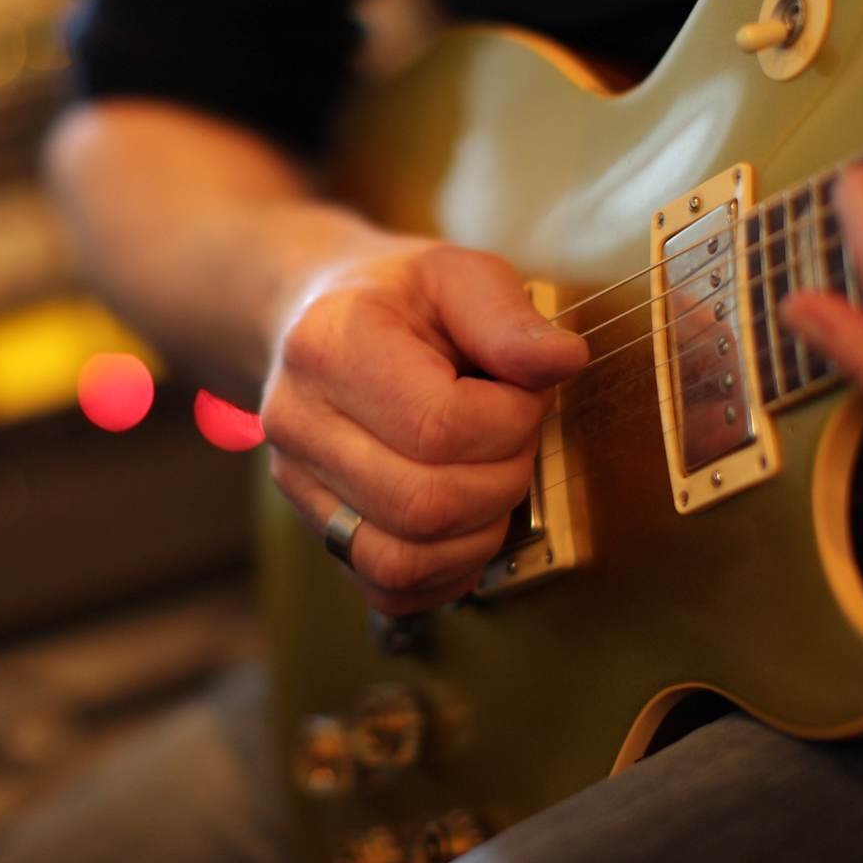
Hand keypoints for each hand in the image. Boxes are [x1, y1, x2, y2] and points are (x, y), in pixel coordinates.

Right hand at [262, 239, 586, 613]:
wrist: (318, 318)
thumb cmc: (397, 299)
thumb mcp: (457, 275)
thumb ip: (507, 317)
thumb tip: (563, 362)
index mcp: (333, 347)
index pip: (438, 427)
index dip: (509, 422)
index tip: (522, 393)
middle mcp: (300, 422)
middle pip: (424, 504)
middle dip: (501, 480)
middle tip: (512, 437)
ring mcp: (298, 483)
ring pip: (402, 559)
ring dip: (477, 534)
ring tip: (490, 478)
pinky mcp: (315, 528)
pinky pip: (388, 587)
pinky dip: (446, 571)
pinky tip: (466, 522)